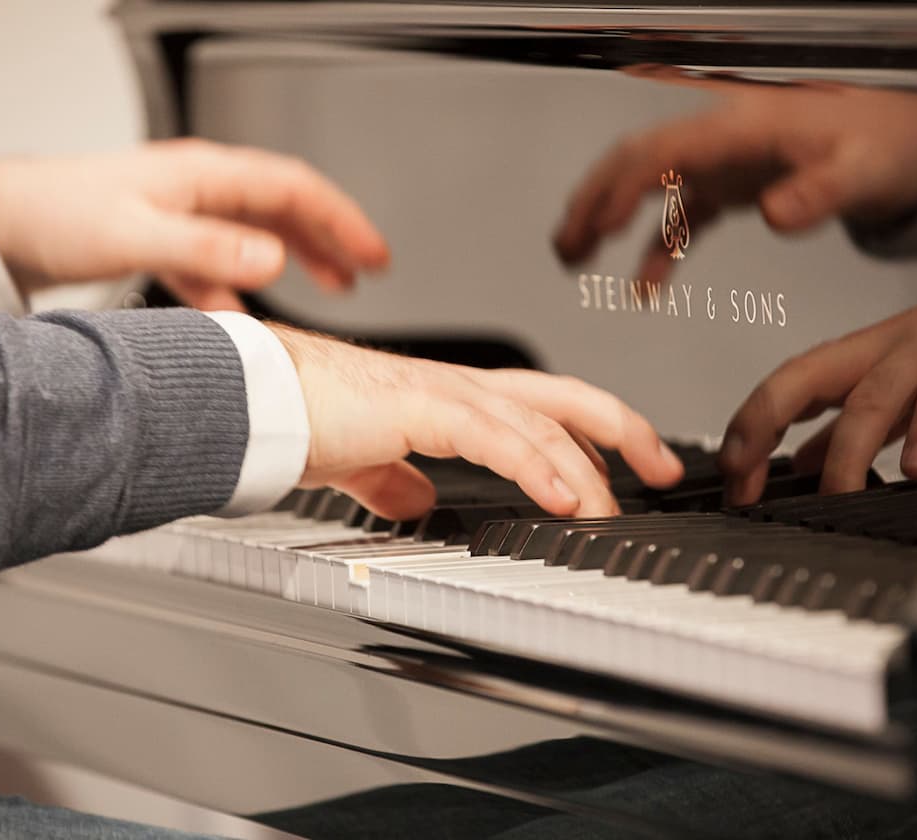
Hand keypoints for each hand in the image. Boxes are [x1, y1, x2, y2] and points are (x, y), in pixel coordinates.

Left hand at [0, 139, 389, 309]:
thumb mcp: (141, 235)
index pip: (296, 190)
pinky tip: (247, 319)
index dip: (342, 220)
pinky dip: (242, 288)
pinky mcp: (164, 237)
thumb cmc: (61, 215)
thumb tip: (273, 264)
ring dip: (299, 259)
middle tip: (371, 270)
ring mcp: (185, 212)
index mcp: (205, 176)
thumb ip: (210, 252)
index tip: (374, 254)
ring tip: (334, 289)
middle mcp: (201, 188)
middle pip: (286, 208)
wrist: (6, 220)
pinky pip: (221, 261)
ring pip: (259, 233)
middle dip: (332, 238)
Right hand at [269, 324, 685, 519]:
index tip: (629, 463)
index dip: (591, 429)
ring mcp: (443, 392)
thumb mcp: (363, 459)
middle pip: (564, 398)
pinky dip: (538, 466)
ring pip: (538, 421)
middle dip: (622, 429)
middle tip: (663, 466)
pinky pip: (496, 437)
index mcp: (450, 397)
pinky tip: (563, 496)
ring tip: (612, 506)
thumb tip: (415, 501)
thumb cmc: (297, 417)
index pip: (542, 405)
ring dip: (583, 468)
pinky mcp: (421, 407)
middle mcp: (458, 387)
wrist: (253, 399)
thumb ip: (393, 478)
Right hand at [554, 80, 916, 286]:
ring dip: (607, 217)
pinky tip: (645, 286)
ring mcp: (724, 159)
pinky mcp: (734, 181)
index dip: (624, 187)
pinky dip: (658, 247)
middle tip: (565, 245)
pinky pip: (680, 213)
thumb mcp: (866, 169)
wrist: (916, 133)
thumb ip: (820, 193)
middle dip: (593, 200)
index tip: (601, 227)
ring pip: (646, 183)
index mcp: (745, 126)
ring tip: (574, 257)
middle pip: (636, 160)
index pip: (663, 150)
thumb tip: (775, 215)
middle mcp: (724, 137)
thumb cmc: (893, 139)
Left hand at [718, 247, 916, 503]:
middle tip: (743, 476)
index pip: (786, 386)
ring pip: (871, 394)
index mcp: (862, 357)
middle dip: (762, 423)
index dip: (750, 427)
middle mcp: (884, 348)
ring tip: (836, 494)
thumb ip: (854, 425)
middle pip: (804, 376)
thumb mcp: (906, 393)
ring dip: (846, 450)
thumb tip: (800, 464)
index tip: (730, 477)